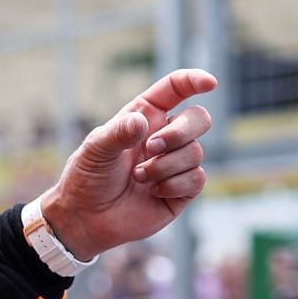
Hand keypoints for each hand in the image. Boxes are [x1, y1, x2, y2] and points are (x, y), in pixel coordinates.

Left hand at [40, 69, 216, 261]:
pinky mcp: (182, 190)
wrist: (87, 217)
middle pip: (198, 118)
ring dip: (165, 166)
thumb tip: (143, 122)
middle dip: (179, 132)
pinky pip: (197, 179)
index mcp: (145, 116)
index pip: (176, 89)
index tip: (209, 83)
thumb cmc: (88, 176)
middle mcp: (165, 136)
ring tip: (139, 177)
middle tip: (151, 148)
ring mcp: (175, 163)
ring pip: (196, 152)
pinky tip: (152, 192)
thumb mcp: (95, 149)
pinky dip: (172, 185)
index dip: (194, 81)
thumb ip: (118, 132)